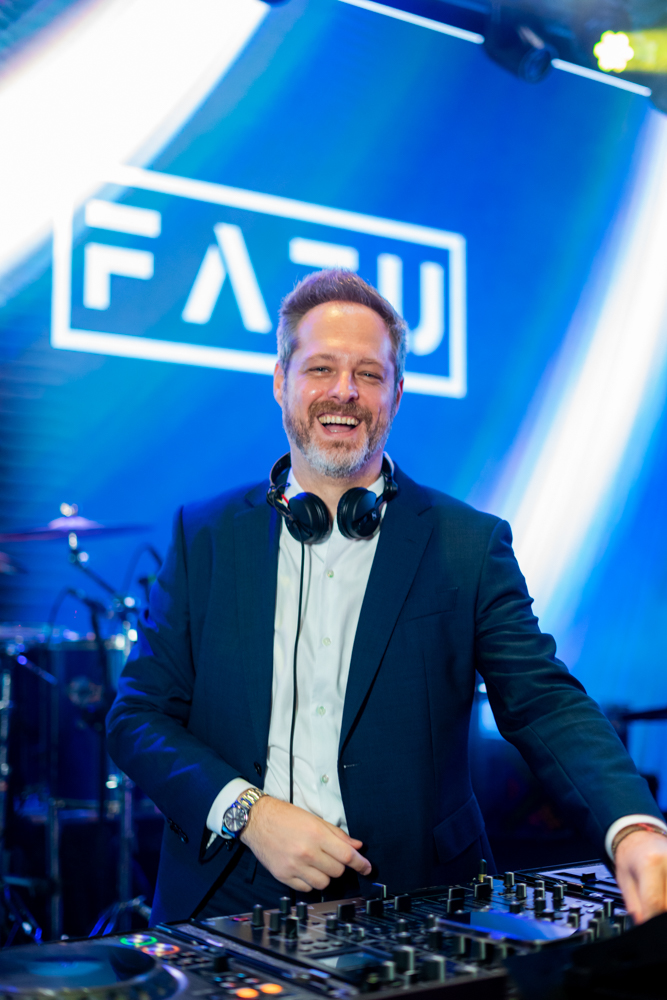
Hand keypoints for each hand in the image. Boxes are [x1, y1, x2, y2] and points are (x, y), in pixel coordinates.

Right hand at [240, 796, 371, 891]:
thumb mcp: (315, 819)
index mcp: (317, 835)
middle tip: (331, 857)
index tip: (368, 868)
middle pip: (337, 872)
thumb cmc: (287, 817)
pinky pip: (306, 889)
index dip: (361, 864)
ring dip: (325, 875)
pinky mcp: (283, 876)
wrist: (258, 820)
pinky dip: (309, 882)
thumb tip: (357, 846)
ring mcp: (294, 867)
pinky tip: (305, 870)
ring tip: (317, 864)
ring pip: (323, 883)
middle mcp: (307, 853)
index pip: (347, 856)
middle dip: (338, 866)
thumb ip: (337, 834)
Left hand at [614, 829, 666, 923]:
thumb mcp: (625, 881)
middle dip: (660, 913)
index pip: (655, 902)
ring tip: (658, 899)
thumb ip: (636, 907)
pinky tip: (663, 893)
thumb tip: (645, 928)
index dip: (651, 919)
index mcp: (649, 862)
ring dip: (666, 904)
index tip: (647, 924)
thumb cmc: (631, 856)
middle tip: (652, 912)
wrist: (639, 836)